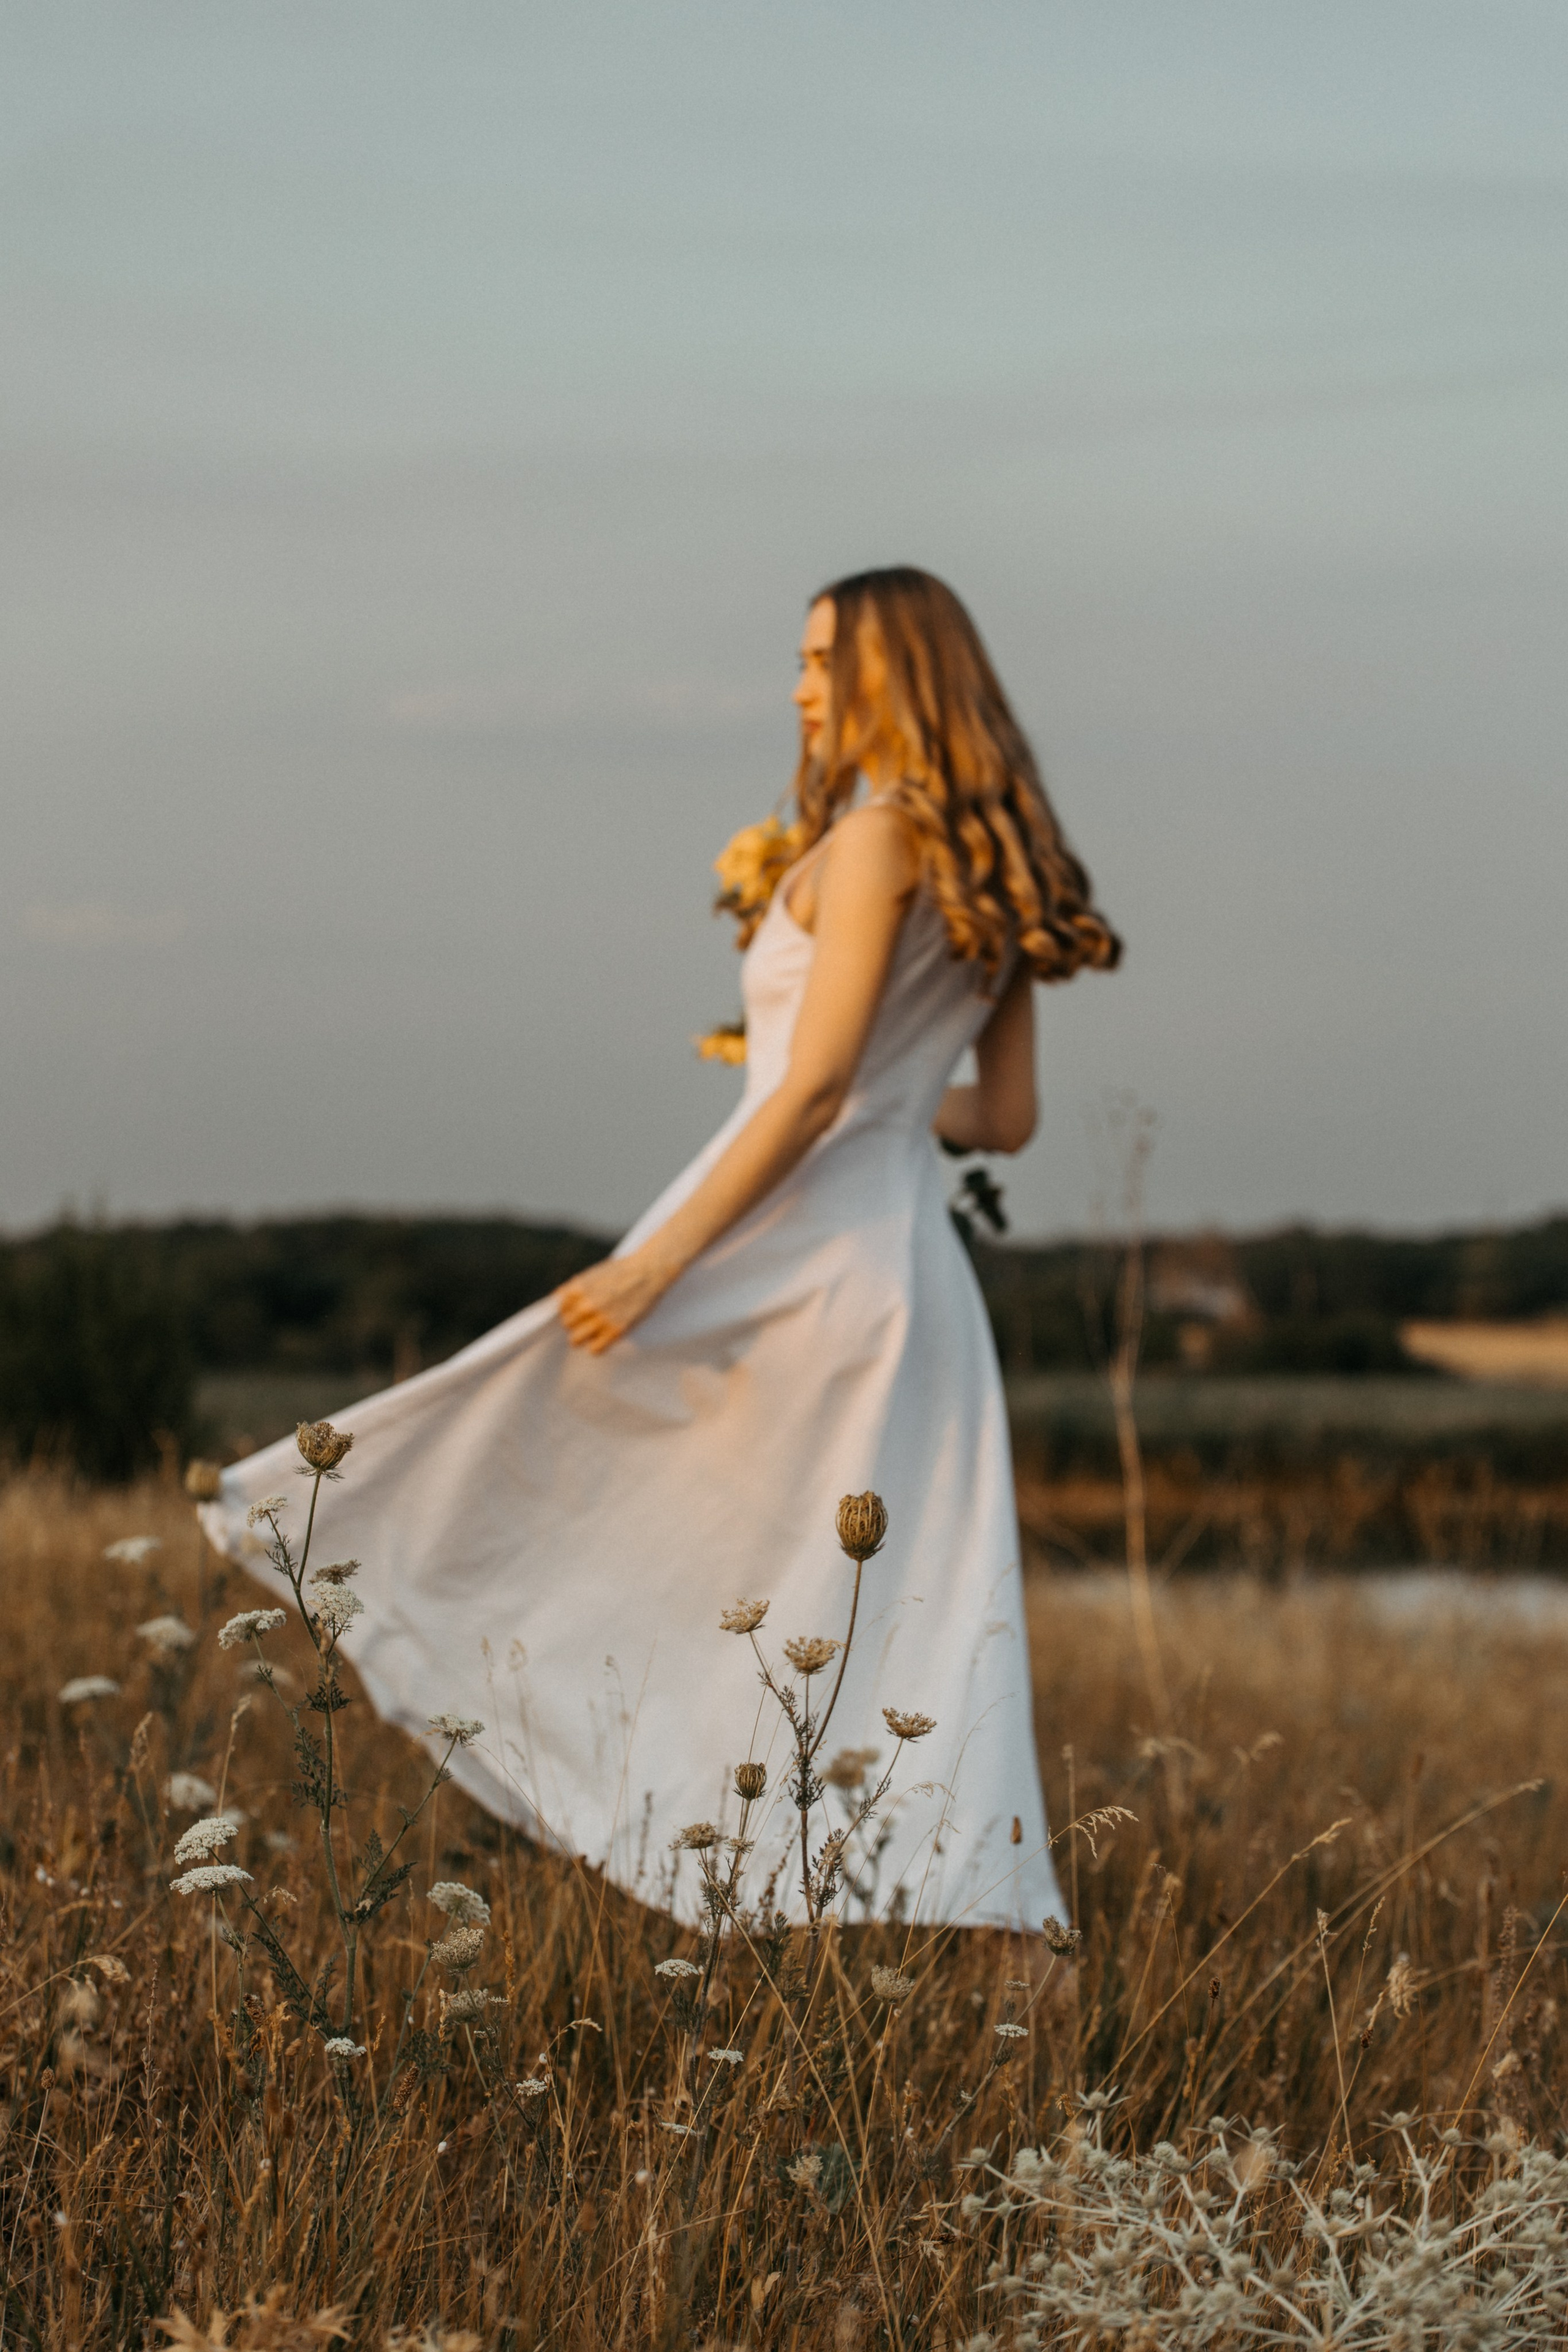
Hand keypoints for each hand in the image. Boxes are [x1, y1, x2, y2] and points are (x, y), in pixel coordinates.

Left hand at [556, 1248, 677, 1353]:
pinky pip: (594, 1350)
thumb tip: (560, 1301)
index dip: (569, 1310)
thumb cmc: (624, 1271)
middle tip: (589, 1321)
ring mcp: (601, 1319)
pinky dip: (597, 1346)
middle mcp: (586, 1305)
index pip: (560, 1309)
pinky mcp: (616, 1331)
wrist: (650, 1271)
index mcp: (578, 1288)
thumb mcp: (594, 1272)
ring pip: (575, 1340)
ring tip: (595, 1331)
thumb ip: (576, 1288)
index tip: (579, 1311)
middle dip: (576, 1323)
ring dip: (583, 1336)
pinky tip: (605, 1338)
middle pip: (567, 1325)